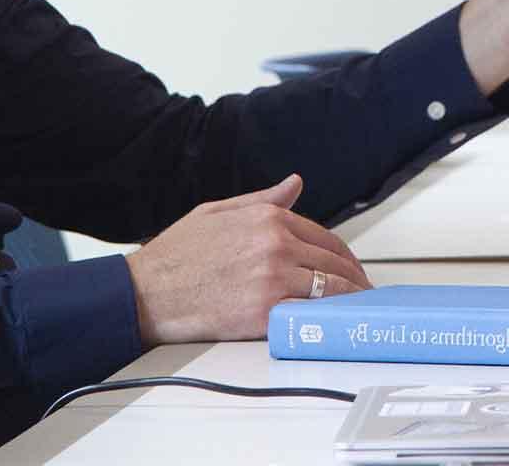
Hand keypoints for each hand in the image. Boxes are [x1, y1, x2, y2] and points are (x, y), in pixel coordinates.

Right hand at [124, 174, 371, 344]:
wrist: (144, 294)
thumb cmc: (175, 256)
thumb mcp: (218, 211)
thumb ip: (263, 199)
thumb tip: (295, 184)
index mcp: (267, 218)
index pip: (324, 236)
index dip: (343, 256)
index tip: (351, 268)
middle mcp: (276, 244)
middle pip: (334, 262)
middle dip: (354, 278)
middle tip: (364, 292)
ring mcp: (273, 278)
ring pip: (331, 288)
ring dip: (350, 300)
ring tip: (359, 311)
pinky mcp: (265, 311)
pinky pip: (310, 314)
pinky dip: (327, 319)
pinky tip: (335, 325)